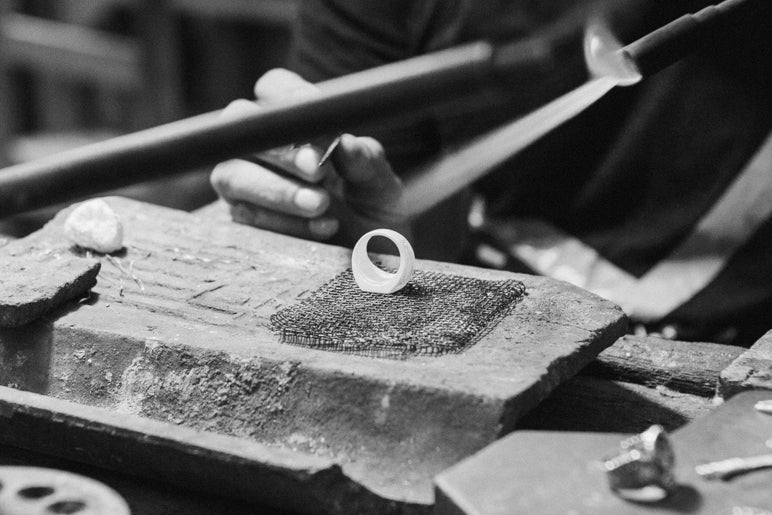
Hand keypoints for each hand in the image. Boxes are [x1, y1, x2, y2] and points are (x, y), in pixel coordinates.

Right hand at [210, 69, 408, 245]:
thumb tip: (344, 143)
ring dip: (278, 190)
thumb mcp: (381, 187)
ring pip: (232, 173)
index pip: (274, 88)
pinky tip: (323, 229)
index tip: (325, 129)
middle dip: (280, 149)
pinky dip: (284, 223)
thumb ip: (367, 162)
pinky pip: (245, 217)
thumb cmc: (372, 213)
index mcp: (295, 124)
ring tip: (322, 205)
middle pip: (239, 126)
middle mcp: (261, 149)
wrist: (369, 265)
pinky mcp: (241, 224)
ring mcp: (243, 185)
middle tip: (319, 170)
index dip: (291, 98)